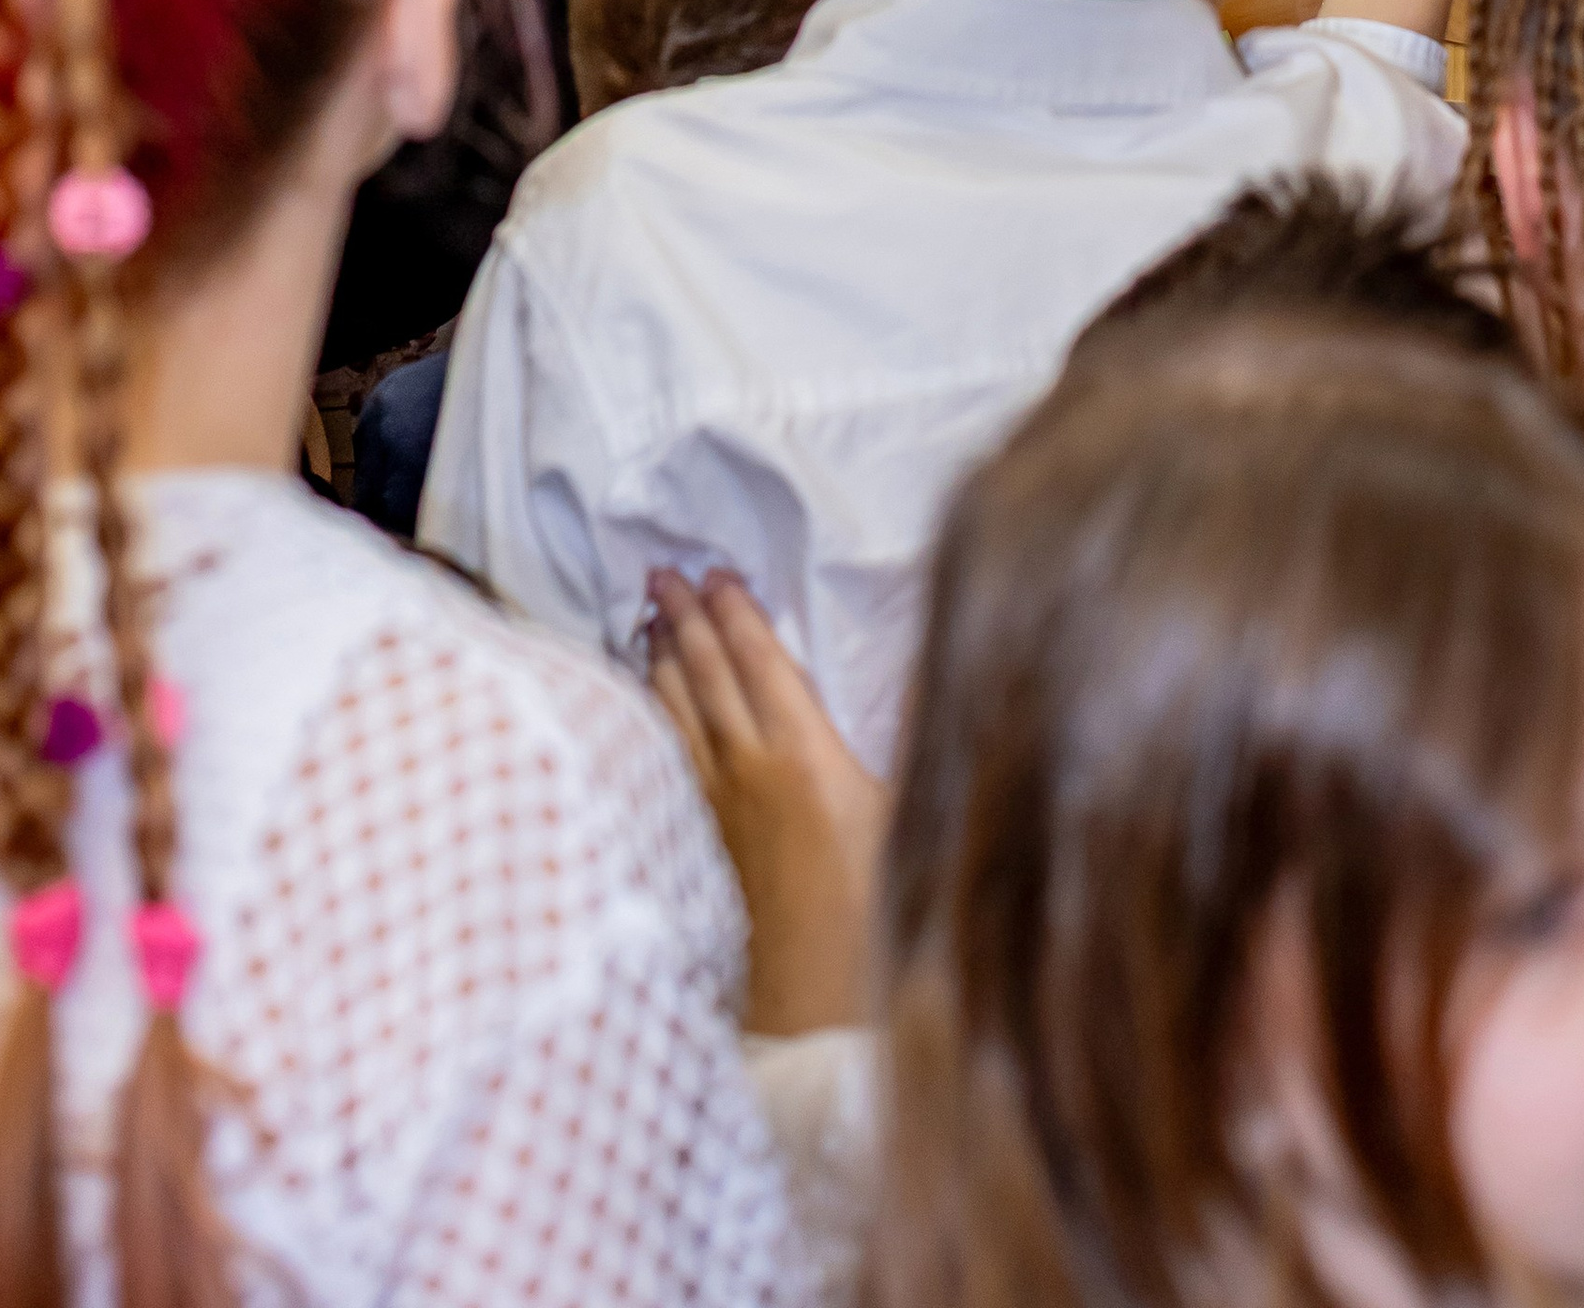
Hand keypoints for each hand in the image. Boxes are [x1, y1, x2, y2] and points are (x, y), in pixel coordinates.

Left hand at [648, 571, 888, 1034]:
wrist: (819, 1014)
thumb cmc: (881, 914)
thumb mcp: (912, 814)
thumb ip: (919, 730)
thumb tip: (939, 658)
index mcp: (804, 753)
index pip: (760, 659)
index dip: (736, 610)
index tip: (715, 570)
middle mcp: (750, 772)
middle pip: (706, 675)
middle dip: (682, 617)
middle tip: (658, 571)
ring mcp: (717, 810)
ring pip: (676, 714)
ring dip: (659, 660)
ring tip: (645, 619)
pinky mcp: (702, 846)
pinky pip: (668, 757)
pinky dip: (652, 715)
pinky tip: (644, 705)